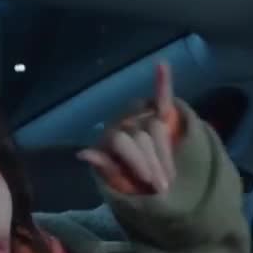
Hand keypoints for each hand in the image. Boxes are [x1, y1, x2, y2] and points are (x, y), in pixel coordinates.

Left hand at [78, 61, 180, 194]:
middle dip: (154, 165)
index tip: (150, 183)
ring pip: (156, 130)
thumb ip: (103, 165)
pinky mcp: (159, 112)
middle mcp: (124, 121)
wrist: (144, 170)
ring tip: (170, 176)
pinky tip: (162, 65)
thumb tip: (82, 153)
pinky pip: (162, 94)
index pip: (123, 143)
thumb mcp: (114, 176)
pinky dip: (163, 81)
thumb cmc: (127, 174)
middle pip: (142, 140)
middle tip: (162, 187)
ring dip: (164, 154)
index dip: (138, 162)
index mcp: (109, 136)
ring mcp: (141, 115)